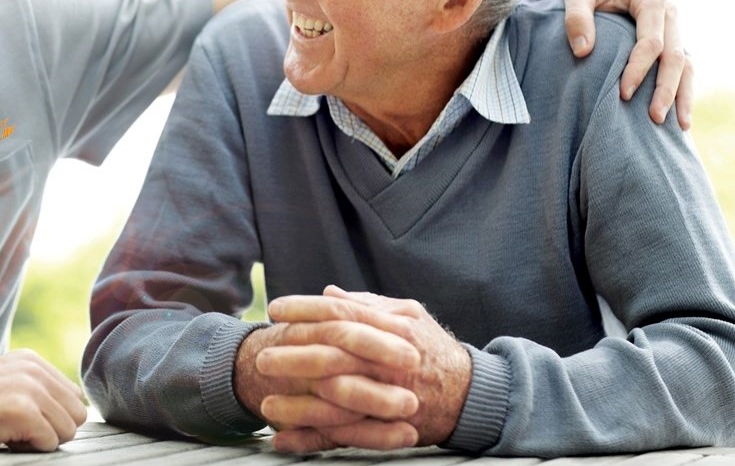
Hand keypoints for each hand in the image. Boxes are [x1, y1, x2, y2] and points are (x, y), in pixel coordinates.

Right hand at [0, 349, 86, 450]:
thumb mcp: (0, 382)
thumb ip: (33, 388)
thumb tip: (67, 410)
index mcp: (32, 361)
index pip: (73, 397)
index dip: (52, 417)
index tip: (21, 420)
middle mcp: (35, 370)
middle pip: (76, 414)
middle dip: (52, 430)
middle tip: (16, 430)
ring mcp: (30, 389)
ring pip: (68, 430)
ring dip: (41, 440)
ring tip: (7, 432)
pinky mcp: (22, 411)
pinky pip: (50, 442)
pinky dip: (29, 448)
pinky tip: (1, 437)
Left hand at [260, 287, 470, 453]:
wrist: (473, 396)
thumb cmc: (434, 351)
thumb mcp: (408, 317)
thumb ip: (368, 305)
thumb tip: (331, 293)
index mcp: (393, 329)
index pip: (341, 314)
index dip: (305, 309)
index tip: (275, 309)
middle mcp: (390, 362)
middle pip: (333, 355)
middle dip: (293, 356)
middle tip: (260, 356)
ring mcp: (390, 397)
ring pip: (336, 401)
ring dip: (297, 406)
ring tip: (264, 406)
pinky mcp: (388, 428)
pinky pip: (345, 437)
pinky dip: (312, 440)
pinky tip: (283, 441)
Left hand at [560, 0, 692, 128]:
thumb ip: (576, 17)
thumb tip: (582, 52)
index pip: (651, 42)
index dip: (638, 70)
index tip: (622, 94)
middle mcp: (670, 11)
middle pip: (675, 56)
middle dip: (666, 89)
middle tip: (654, 119)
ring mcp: (673, 24)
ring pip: (685, 62)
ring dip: (682, 93)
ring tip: (679, 127)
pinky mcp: (668, 33)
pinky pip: (680, 62)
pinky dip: (680, 85)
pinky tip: (677, 111)